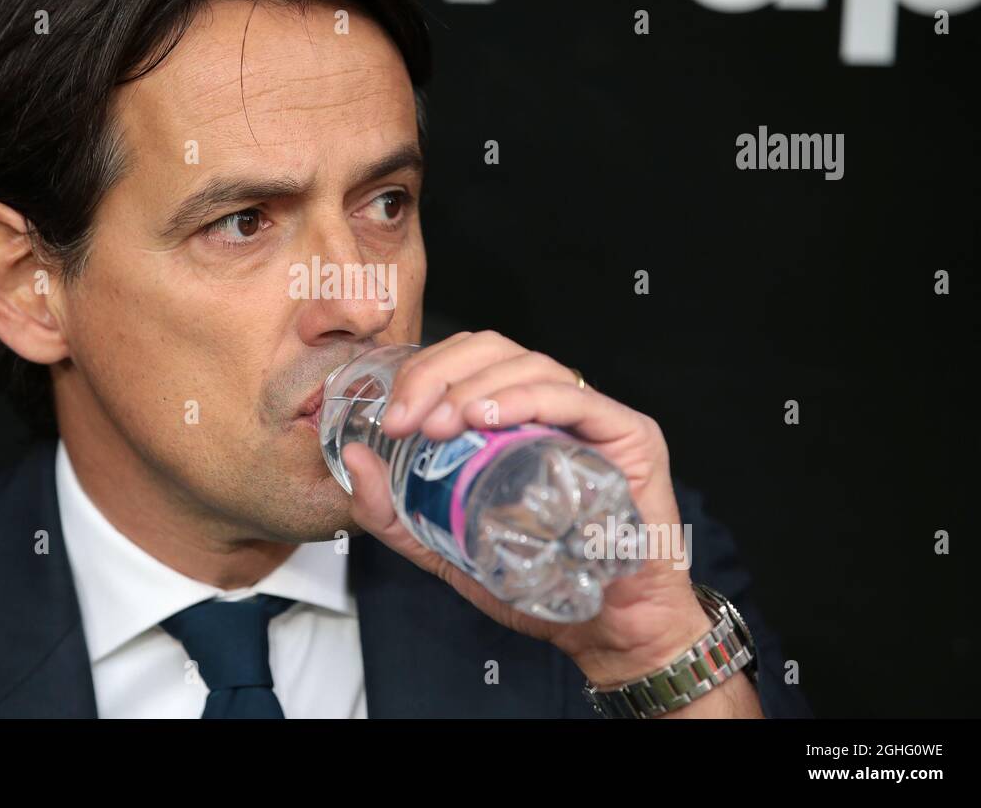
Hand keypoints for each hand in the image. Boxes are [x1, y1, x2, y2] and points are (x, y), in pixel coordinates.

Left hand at [342, 331, 715, 689]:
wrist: (608, 629)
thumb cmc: (538, 581)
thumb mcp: (443, 547)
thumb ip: (394, 510)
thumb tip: (351, 457)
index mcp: (514, 416)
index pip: (465, 362)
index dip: (423, 374)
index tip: (391, 419)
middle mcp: (554, 405)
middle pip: (491, 350)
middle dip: (437, 375)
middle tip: (406, 421)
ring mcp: (594, 415)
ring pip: (530, 364)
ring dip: (475, 388)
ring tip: (442, 425)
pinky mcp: (630, 434)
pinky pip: (575, 398)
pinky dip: (526, 398)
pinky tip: (490, 419)